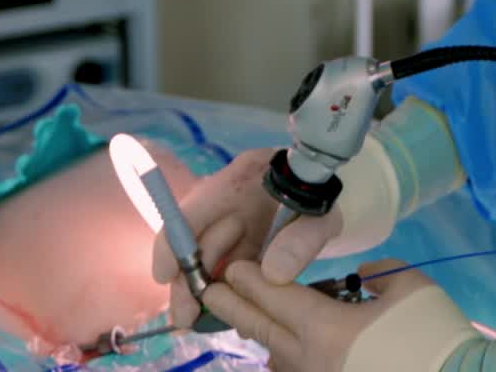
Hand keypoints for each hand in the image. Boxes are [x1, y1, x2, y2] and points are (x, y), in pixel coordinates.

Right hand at [152, 138, 400, 326]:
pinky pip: (222, 267)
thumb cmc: (323, 193)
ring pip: (204, 256)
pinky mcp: (240, 241)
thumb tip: (272, 275)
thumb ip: (302, 238)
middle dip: (186, 279)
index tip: (165, 275)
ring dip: (199, 288)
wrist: (330, 187)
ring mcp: (232, 219)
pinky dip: (221, 290)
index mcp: (244, 175)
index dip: (174, 240)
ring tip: (199, 320)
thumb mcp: (322, 213)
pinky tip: (225, 312)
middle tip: (186, 318)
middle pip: (194, 237)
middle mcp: (230, 197)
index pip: (197, 204)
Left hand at [202, 258, 478, 371]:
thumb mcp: (408, 285)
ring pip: (274, 357)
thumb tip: (361, 278)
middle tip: (212, 289)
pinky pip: (296, 371)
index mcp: (327, 329)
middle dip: (235, 306)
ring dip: (260, 333)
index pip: (277, 297)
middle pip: (263, 329)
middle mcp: (311, 360)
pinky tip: (284, 346)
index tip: (233, 265)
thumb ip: (379, 272)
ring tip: (246, 315)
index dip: (253, 278)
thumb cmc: (432, 333)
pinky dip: (284, 356)